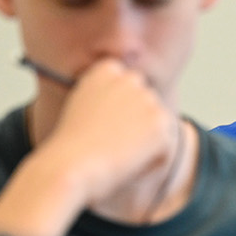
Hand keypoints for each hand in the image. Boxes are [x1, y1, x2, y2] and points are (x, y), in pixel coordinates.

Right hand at [35, 58, 180, 207]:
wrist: (70, 165)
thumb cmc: (70, 146)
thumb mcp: (81, 108)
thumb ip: (107, 97)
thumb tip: (130, 103)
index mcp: (107, 71)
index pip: (129, 88)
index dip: (120, 114)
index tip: (104, 127)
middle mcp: (130, 79)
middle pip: (147, 108)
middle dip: (137, 128)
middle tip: (111, 144)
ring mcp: (148, 98)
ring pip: (158, 128)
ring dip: (145, 145)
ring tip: (116, 153)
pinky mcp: (161, 120)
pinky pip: (166, 147)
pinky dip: (153, 161)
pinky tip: (128, 162)